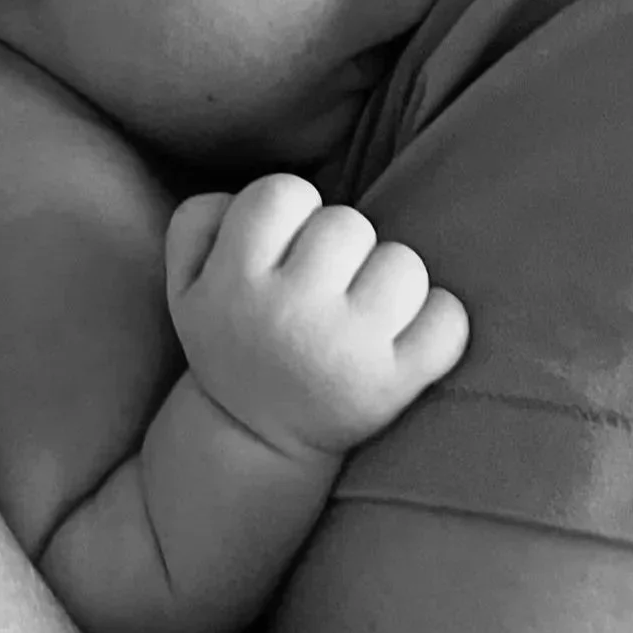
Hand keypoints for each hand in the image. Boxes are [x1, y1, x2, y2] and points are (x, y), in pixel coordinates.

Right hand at [164, 175, 468, 458]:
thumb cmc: (232, 342)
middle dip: (343, 246)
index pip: (281, 193)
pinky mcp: (396, 385)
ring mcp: (348, 350)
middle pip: (348, 223)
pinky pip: (448, 318)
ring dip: (390, 279)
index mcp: (234, 284)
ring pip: (404, 263)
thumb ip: (196, 223)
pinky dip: (439, 320)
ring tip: (364, 309)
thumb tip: (237, 196)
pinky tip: (407, 334)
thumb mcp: (184, 287)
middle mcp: (290, 315)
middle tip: (327, 283)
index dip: (292, 212)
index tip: (287, 247)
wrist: (255, 440)